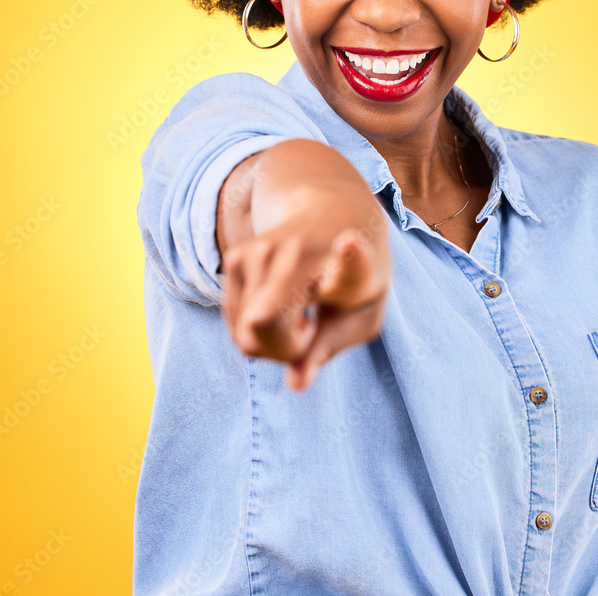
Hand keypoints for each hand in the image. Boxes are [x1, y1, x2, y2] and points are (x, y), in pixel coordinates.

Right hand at [219, 158, 391, 390]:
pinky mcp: (236, 256)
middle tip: (310, 330)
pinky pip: (235, 327)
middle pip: (264, 322)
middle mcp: (302, 249)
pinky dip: (255, 331)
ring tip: (299, 312)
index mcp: (353, 264)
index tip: (349, 242)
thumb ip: (330, 348)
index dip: (350, 255)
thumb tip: (295, 383)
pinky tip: (279, 303)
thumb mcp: (362, 315)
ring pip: (245, 335)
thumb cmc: (354, 276)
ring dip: (270, 342)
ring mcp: (263, 249)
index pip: (351, 261)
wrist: (333, 214)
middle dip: (282, 350)